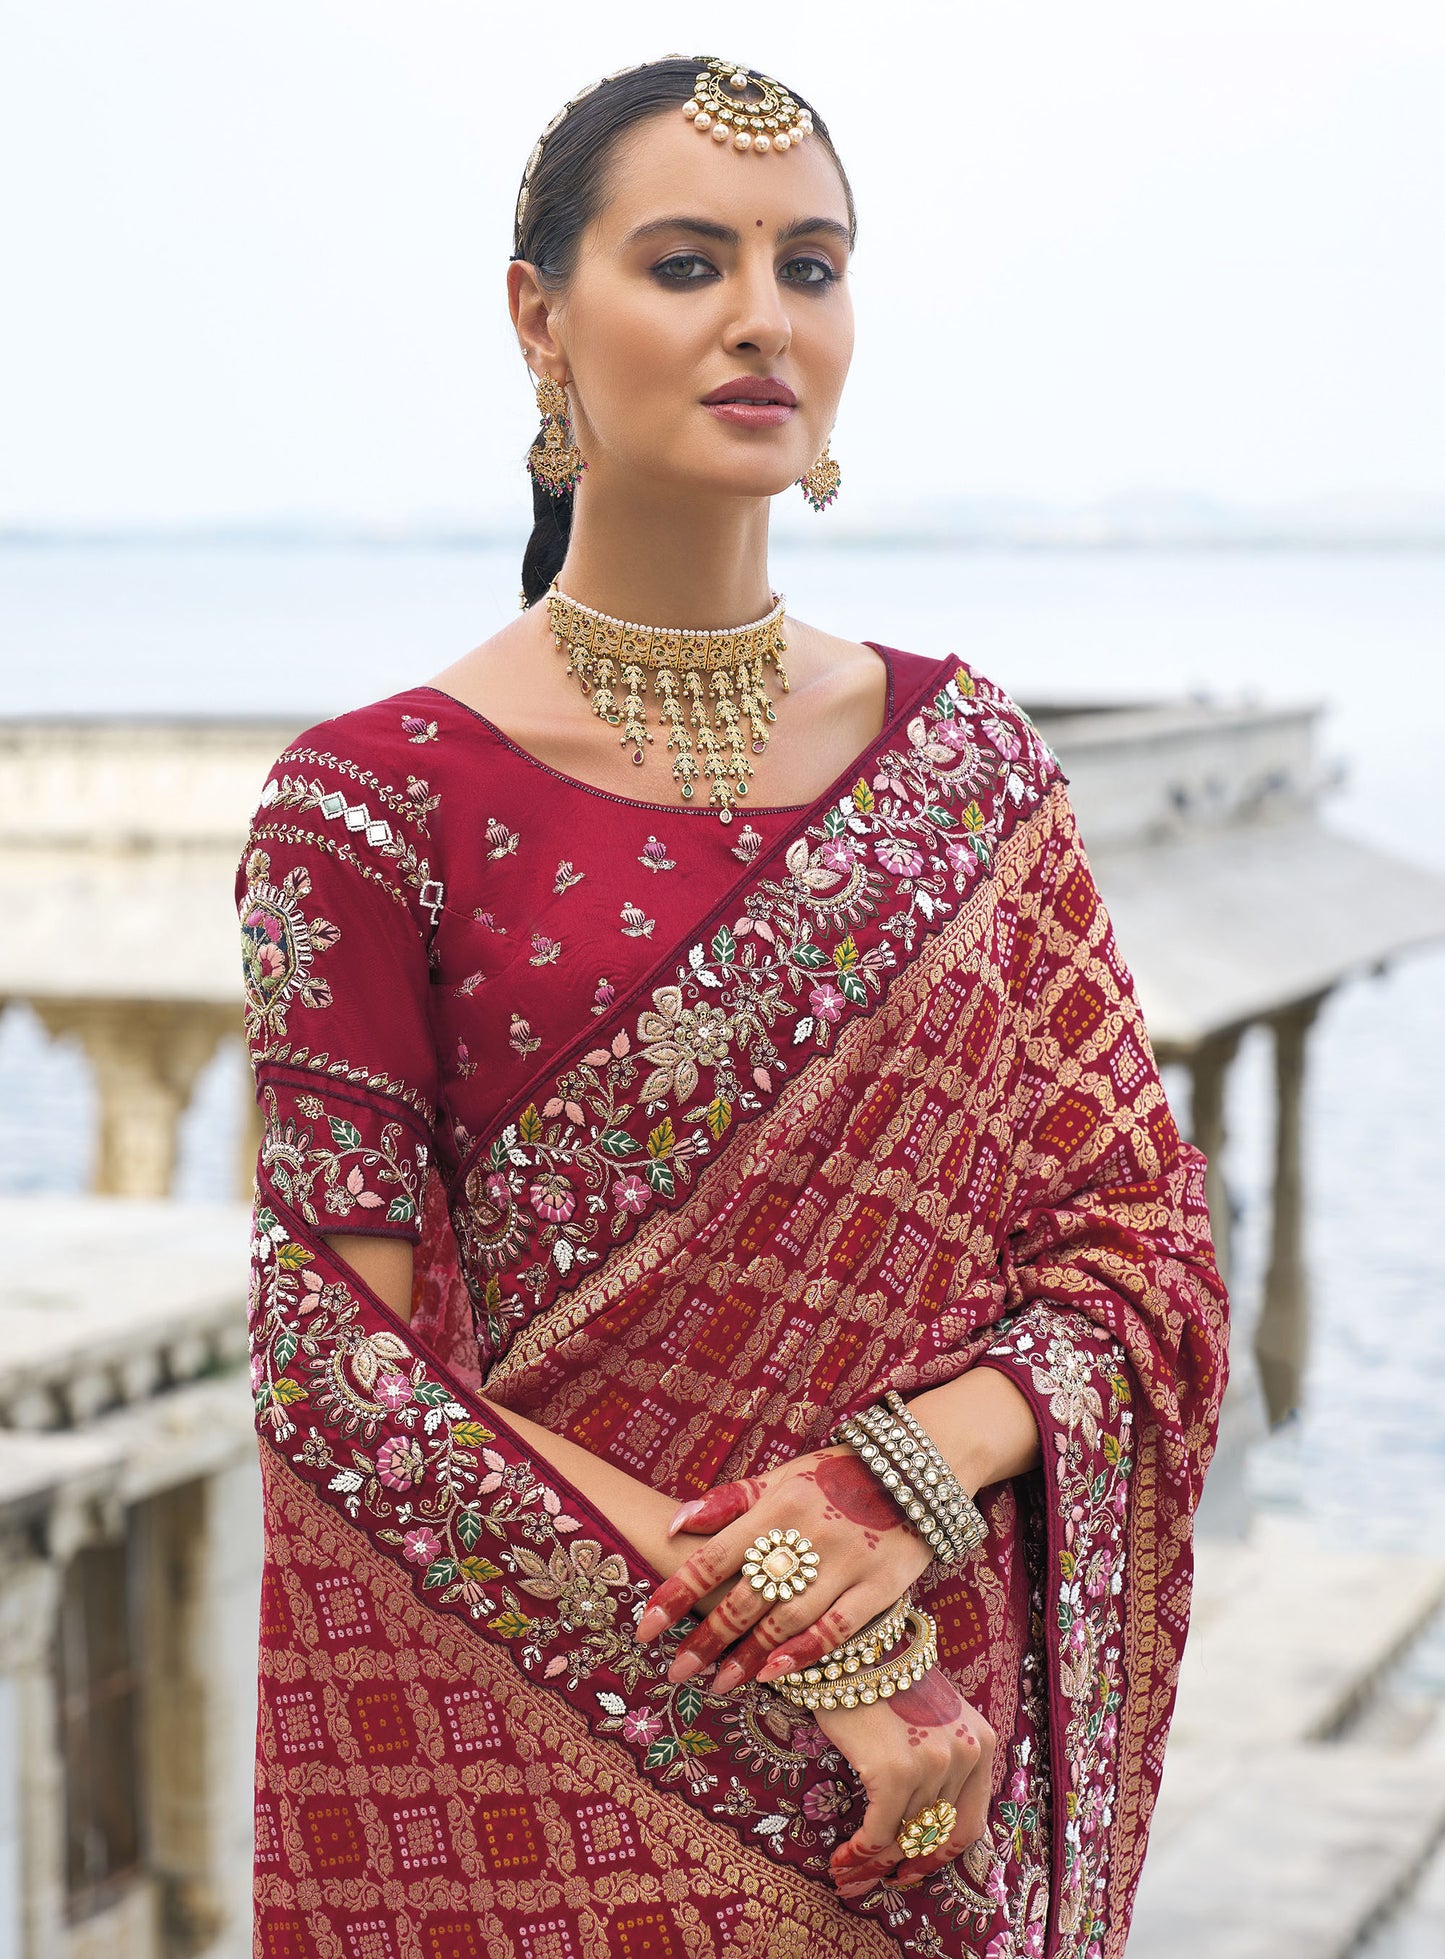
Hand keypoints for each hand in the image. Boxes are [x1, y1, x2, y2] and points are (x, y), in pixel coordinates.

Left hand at [634, 1445, 933, 1694]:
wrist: (917, 1473)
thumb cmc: (835, 1479)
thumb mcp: (782, 1477)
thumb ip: (729, 1501)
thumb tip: (674, 1524)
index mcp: (778, 1505)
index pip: (715, 1555)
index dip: (677, 1593)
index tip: (646, 1628)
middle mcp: (808, 1535)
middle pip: (746, 1597)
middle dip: (705, 1638)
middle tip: (676, 1671)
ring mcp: (846, 1564)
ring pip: (786, 1620)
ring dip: (747, 1657)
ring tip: (717, 1685)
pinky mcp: (879, 1587)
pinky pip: (836, 1629)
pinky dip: (802, 1655)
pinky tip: (772, 1676)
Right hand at [816, 1669, 995, 1899]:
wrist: (854, 1648)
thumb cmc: (887, 1684)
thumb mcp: (935, 1720)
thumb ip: (945, 1765)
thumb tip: (925, 1832)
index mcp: (982, 1743)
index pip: (969, 1823)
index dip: (939, 1856)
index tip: (914, 1869)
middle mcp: (965, 1754)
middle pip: (935, 1836)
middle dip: (905, 1866)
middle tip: (876, 1880)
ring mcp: (932, 1763)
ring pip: (904, 1837)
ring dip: (873, 1863)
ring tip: (847, 1871)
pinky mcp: (894, 1770)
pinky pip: (878, 1832)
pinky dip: (859, 1853)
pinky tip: (842, 1858)